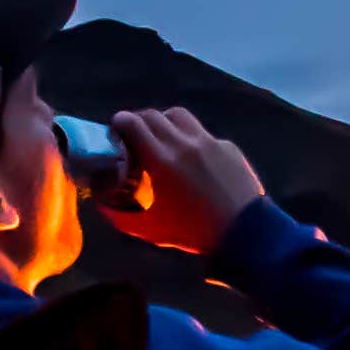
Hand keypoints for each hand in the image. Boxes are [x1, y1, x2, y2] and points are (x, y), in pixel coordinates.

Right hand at [99, 107, 266, 255]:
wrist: (246, 234)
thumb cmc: (194, 234)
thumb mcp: (150, 229)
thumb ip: (121, 216)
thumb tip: (103, 204)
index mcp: (162, 160)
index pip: (131, 123)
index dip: (119, 123)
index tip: (116, 132)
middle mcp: (184, 144)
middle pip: (152, 115)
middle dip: (138, 121)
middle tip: (136, 136)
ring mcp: (210, 142)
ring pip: (179, 116)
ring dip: (165, 122)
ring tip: (163, 139)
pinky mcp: (229, 147)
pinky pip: (203, 134)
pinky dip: (192, 140)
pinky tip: (195, 161)